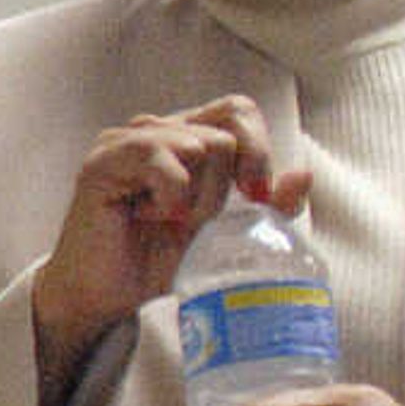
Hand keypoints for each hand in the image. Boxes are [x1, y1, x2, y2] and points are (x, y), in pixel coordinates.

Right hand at [31, 94, 312, 400]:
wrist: (102, 296)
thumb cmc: (153, 261)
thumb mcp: (225, 232)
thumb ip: (266, 205)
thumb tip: (302, 175)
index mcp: (183, 134)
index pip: (238, 109)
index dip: (258, 149)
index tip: (256, 197)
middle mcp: (153, 128)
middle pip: (227, 129)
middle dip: (228, 184)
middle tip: (200, 220)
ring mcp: (124, 141)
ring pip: (202, 145)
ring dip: (199, 195)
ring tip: (170, 221)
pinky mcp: (102, 162)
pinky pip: (163, 161)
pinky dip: (169, 197)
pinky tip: (147, 216)